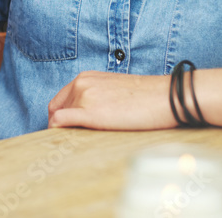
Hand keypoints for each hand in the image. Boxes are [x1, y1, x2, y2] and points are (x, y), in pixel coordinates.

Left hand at [47, 71, 175, 130]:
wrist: (165, 97)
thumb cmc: (145, 98)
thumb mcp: (112, 89)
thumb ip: (94, 97)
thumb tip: (85, 117)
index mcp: (85, 77)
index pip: (59, 101)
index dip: (60, 117)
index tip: (68, 131)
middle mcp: (81, 83)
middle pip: (56, 110)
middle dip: (61, 126)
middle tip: (73, 142)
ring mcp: (84, 97)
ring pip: (57, 118)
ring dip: (63, 131)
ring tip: (78, 144)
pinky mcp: (90, 112)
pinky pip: (60, 122)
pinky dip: (58, 132)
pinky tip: (69, 142)